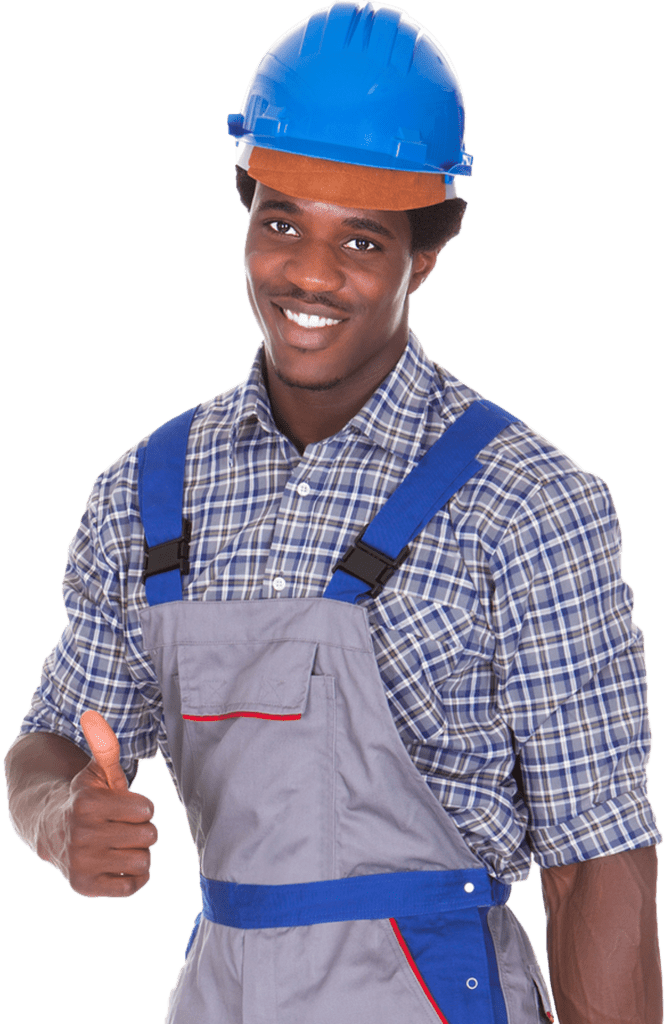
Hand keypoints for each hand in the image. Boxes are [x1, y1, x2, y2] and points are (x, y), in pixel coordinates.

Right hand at [55, 710, 158, 898]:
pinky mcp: (85, 886)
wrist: (52, 832)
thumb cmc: (86, 800)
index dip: (140, 806)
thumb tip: (94, 716)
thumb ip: (105, 748)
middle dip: (140, 829)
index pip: (146, 809)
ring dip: (137, 853)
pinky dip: (132, 877)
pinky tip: (118, 863)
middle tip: (121, 826)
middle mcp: (81, 835)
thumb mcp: (96, 773)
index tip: (125, 806)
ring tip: (119, 844)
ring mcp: (82, 864)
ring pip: (143, 862)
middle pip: (148, 836)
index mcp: (87, 804)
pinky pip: (132, 886)